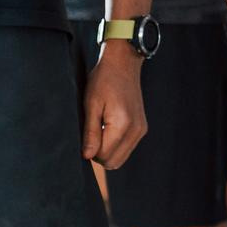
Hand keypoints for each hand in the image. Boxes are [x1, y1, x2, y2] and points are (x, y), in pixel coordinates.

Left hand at [82, 44, 145, 168]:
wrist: (123, 64)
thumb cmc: (103, 80)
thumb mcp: (91, 104)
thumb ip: (90, 133)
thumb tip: (87, 156)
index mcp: (123, 124)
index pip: (103, 156)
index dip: (90, 151)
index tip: (85, 135)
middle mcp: (136, 130)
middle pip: (113, 162)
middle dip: (99, 154)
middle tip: (90, 134)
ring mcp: (141, 129)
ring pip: (120, 158)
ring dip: (108, 150)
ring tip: (100, 128)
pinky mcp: (142, 128)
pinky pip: (127, 148)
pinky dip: (116, 144)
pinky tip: (109, 127)